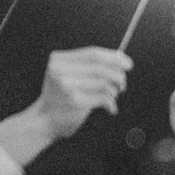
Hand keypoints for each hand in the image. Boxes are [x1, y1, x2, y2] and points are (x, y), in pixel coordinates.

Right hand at [0, 47, 134, 168]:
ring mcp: (67, 86)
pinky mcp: (75, 102)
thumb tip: (121, 58)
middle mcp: (60, 70)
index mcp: (58, 59)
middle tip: (122, 84)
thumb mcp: (69, 74)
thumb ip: (89, 65)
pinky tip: (110, 109)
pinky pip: (104, 98)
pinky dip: (112, 104)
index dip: (113, 58)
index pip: (92, 54)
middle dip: (118, 75)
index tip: (128, 63)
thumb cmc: (63, 96)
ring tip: (113, 97)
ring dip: (115, 91)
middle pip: (100, 68)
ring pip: (105, 83)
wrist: (45, 120)